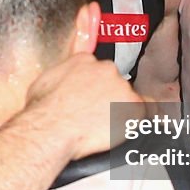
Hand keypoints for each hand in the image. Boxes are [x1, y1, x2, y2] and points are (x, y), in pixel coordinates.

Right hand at [24, 53, 143, 159]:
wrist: (52, 128)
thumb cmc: (43, 111)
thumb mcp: (43, 82)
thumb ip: (60, 75)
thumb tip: (63, 79)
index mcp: (84, 60)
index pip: (96, 69)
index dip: (93, 85)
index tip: (89, 97)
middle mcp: (105, 69)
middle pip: (113, 81)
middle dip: (106, 96)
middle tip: (93, 114)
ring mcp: (121, 87)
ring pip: (126, 98)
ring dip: (118, 110)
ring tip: (100, 127)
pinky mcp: (133, 106)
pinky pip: (146, 111)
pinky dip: (138, 120)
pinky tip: (126, 128)